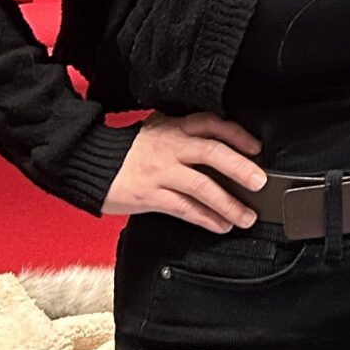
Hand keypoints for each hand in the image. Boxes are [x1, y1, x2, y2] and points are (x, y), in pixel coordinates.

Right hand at [102, 112, 267, 232]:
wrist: (89, 163)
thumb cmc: (127, 151)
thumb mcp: (156, 131)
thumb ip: (184, 135)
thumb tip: (220, 145)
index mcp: (174, 128)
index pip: (211, 124)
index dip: (237, 134)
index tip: (257, 148)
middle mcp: (170, 147)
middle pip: (212, 153)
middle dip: (240, 168)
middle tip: (260, 182)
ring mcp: (160, 172)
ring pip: (201, 186)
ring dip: (228, 203)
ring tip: (246, 216)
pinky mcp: (149, 195)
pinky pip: (184, 208)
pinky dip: (206, 218)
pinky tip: (220, 225)